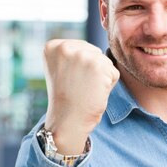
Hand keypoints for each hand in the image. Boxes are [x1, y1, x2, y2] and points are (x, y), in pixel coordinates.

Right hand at [43, 39, 119, 154]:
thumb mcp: (62, 69)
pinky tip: (93, 94)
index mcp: (53, 46)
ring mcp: (82, 55)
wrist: (67, 121)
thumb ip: (73, 54)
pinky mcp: (98, 65)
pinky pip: (114, 73)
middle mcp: (65, 47)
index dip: (79, 68)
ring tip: (85, 90)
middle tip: (77, 87)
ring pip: (105, 63)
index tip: (67, 80)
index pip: (81, 49)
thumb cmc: (67, 98)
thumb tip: (98, 45)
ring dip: (101, 78)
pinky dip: (108, 86)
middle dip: (92, 71)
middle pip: (94, 53)